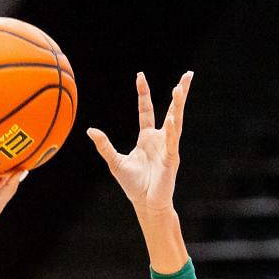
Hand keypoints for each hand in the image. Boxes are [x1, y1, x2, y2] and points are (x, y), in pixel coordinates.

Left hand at [87, 71, 191, 216]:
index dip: (143, 93)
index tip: (140, 76)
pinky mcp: (171, 158)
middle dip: (180, 93)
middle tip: (187, 75)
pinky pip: (172, 141)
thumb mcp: (115, 162)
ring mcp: (168, 147)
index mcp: (147, 137)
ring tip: (179, 88)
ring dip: (178, 105)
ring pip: (175, 121)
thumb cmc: (133, 185)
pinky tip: (172, 118)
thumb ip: (104, 146)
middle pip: (172, 110)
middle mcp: (161, 138)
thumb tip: (90, 130)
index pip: (146, 109)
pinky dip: (171, 130)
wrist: (145, 203)